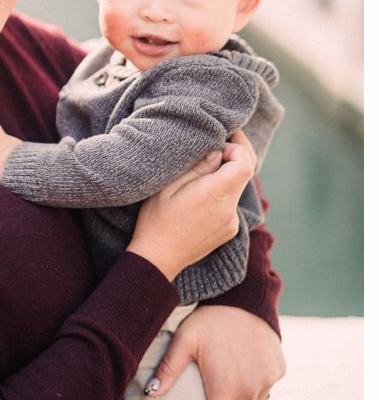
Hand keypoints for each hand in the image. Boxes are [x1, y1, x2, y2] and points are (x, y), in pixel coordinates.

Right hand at [127, 141, 252, 280]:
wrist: (158, 258)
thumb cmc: (155, 220)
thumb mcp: (167, 187)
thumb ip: (196, 167)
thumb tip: (217, 152)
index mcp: (213, 195)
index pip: (244, 163)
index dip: (238, 147)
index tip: (220, 141)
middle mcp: (228, 209)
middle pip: (245, 174)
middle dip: (235, 155)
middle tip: (221, 142)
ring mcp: (231, 222)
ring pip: (237, 188)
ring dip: (226, 175)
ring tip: (205, 168)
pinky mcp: (229, 230)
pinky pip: (230, 204)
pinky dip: (222, 192)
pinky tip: (201, 194)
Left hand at [146, 304, 283, 399]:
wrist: (244, 298)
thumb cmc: (207, 320)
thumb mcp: (183, 342)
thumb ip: (168, 370)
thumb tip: (150, 395)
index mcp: (223, 386)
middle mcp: (249, 388)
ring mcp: (267, 380)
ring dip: (242, 399)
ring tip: (227, 377)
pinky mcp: (279, 369)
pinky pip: (267, 386)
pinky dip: (256, 382)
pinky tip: (243, 362)